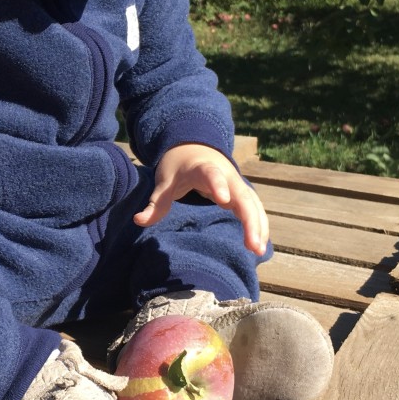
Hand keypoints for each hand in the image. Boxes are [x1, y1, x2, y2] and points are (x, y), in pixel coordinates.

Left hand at [133, 142, 269, 255]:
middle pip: (241, 196)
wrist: (195, 148)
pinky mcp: (241, 193)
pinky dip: (259, 224)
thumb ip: (155, 203)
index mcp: (202, 168)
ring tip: (259, 251)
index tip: (223, 200)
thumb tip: (138, 220)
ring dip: (258, 226)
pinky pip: (254, 208)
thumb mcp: (164, 182)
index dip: (217, 185)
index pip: (211, 175)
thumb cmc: (179, 167)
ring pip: (253, 203)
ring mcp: (236, 184)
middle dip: (249, 219)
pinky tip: (260, 245)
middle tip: (253, 245)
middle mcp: (225, 175)